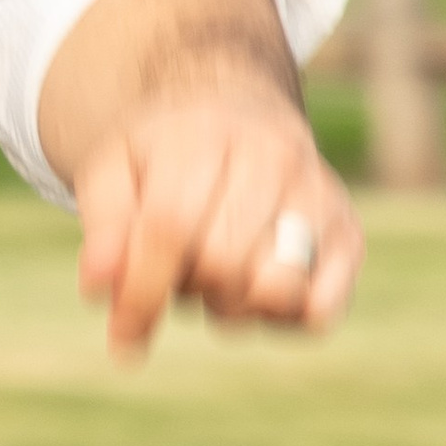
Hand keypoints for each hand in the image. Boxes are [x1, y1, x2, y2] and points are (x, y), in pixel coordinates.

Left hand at [75, 84, 363, 357]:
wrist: (235, 111)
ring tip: (216, 274)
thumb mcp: (115, 169)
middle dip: (188, 289)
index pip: (171, 227)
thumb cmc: (164, 153)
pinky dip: (282, 319)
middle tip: (179, 269)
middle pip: (222, 263)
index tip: (122, 334)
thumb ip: (104, 226)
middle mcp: (272, 157)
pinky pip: (320, 309)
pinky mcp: (349, 232)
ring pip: (275, 289)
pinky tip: (256, 291)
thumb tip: (96, 287)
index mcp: (204, 134)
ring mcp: (318, 193)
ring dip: (233, 306)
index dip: (143, 290)